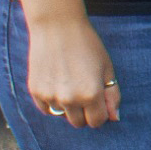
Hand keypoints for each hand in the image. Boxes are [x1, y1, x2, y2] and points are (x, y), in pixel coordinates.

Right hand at [27, 14, 119, 128]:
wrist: (57, 26)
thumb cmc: (87, 45)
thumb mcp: (107, 68)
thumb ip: (112, 95)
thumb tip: (114, 118)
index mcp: (91, 94)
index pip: (97, 121)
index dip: (100, 111)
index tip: (98, 98)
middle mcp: (69, 99)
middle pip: (79, 122)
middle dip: (84, 111)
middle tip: (84, 89)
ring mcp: (50, 96)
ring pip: (62, 115)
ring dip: (68, 105)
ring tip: (69, 81)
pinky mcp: (35, 91)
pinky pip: (46, 108)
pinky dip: (52, 101)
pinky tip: (57, 81)